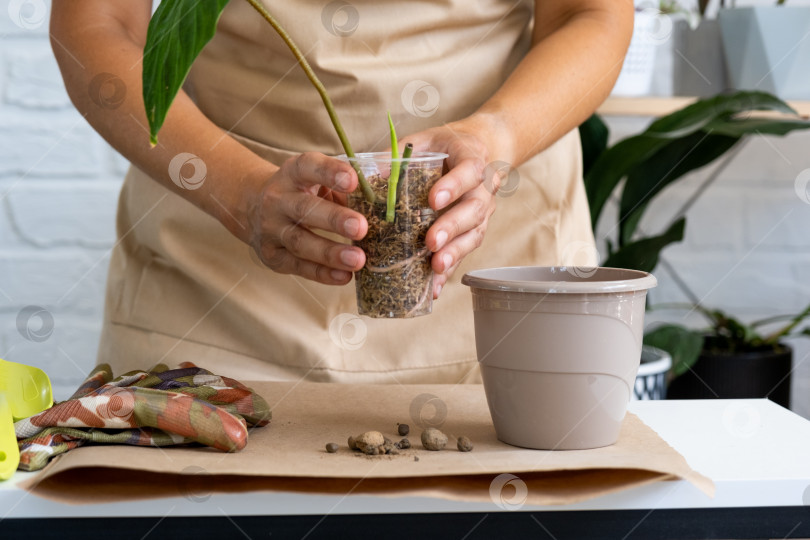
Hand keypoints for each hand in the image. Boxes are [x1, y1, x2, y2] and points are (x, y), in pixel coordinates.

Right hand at [244, 152, 367, 284]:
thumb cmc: (302, 192)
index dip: (329, 172)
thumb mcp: (318, 179)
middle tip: (361, 227)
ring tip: (358, 259)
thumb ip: (348, 185)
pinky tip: (344, 276)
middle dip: (334, 219)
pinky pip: (298, 266)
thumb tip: (388, 188)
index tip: (353, 180)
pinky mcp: (272, 255)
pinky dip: (322, 274)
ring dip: (330, 253)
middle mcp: (277, 199)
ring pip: (300, 242)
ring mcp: (272, 229)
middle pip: (304, 209)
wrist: (252, 207)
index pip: (308, 167)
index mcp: (293, 173)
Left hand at [403, 116, 504, 298]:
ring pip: (473, 234)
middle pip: (473, 209)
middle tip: (430, 242)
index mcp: (472, 159)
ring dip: (454, 252)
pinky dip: (450, 271)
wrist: (478, 150)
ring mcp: (482, 213)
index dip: (453, 186)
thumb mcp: (423, 141)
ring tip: (436, 267)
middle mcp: (483, 188)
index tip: (433, 199)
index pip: (468, 171)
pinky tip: (434, 288)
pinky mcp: (474, 231)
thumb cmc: (445, 147)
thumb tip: (361, 174)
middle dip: (451, 227)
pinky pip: (464, 253)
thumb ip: (397, 155)